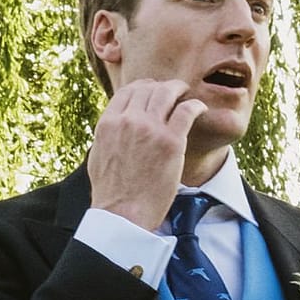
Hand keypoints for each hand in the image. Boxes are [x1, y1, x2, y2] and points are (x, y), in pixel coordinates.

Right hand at [88, 79, 204, 230]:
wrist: (123, 213)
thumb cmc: (111, 192)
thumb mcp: (98, 155)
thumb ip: (108, 135)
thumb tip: (114, 126)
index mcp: (108, 122)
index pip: (127, 91)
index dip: (143, 86)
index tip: (153, 89)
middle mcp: (128, 120)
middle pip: (148, 88)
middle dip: (162, 86)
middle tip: (174, 90)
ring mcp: (151, 129)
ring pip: (168, 93)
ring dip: (179, 89)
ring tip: (187, 94)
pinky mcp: (172, 141)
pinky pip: (187, 111)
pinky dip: (195, 105)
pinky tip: (200, 108)